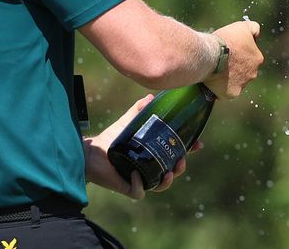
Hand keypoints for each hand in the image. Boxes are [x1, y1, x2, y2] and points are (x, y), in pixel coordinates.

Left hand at [83, 94, 197, 197]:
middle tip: (181, 159)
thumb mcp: (128, 122)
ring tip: (169, 172)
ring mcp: (140, 179)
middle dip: (181, 167)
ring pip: (159, 185)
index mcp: (153, 154)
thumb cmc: (110, 139)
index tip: (198, 143)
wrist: (90, 152)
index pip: (175, 153)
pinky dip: (140, 184)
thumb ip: (138, 110)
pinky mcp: (127, 187)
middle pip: (172, 172)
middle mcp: (149, 168)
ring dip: (168, 181)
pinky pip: (138, 191)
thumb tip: (150, 97)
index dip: (188, 149)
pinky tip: (136, 174)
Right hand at [203, 20, 263, 98]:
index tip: (229, 51)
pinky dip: (221, 87)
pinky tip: (214, 80)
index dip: (238, 54)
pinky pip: (227, 92)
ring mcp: (243, 85)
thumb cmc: (226, 40)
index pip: (249, 57)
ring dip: (228, 78)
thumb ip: (254, 28)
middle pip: (244, 71)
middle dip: (235, 67)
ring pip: (236, 82)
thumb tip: (257, 34)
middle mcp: (253, 74)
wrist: (211, 55)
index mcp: (258, 58)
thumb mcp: (242, 26)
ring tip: (216, 70)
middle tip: (222, 61)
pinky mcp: (232, 94)